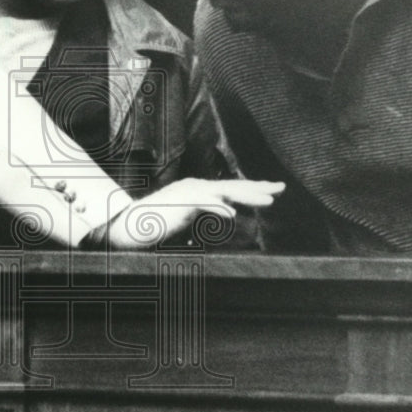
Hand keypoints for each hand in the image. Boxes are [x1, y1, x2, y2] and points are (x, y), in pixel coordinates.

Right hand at [103, 178, 284, 249]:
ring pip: (223, 191)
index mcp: (200, 190)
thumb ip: (208, 217)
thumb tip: (228, 216)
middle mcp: (196, 187)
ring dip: (247, 195)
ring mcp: (188, 192)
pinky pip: (203, 204)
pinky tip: (232, 216)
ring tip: (267, 201)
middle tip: (280, 188)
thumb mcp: (190, 221)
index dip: (253, 188)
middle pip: (233, 185)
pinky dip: (218, 209)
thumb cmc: (158, 226)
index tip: (273, 190)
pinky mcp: (179, 202)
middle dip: (258, 187)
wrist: (131, 227)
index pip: (231, 188)